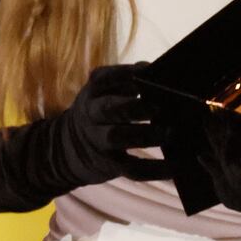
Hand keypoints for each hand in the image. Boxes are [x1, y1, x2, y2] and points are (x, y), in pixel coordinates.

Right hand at [50, 63, 172, 185]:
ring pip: (118, 137)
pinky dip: (154, 169)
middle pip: (109, 109)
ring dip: (144, 135)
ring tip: (169, 133)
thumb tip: (156, 70)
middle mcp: (92, 114)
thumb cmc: (100, 112)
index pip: (106, 79)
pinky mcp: (109, 164)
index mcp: (94, 91)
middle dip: (134, 107)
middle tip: (158, 106)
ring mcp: (99, 140)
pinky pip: (132, 169)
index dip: (126, 74)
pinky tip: (174, 167)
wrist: (67, 148)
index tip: (147, 70)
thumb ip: (126, 80)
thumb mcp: (103, 92)